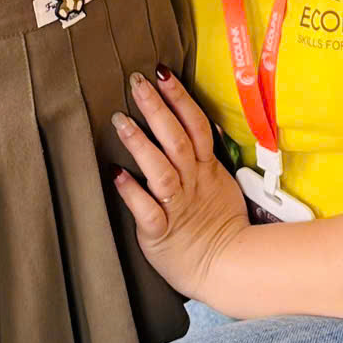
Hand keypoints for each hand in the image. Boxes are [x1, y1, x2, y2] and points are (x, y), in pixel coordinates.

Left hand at [111, 69, 251, 303]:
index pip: (195, 126)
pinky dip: (132, 192)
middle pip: (176, 140)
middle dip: (156, 109)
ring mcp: (177, 207)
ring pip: (160, 170)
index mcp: (206, 170)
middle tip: (136, 82)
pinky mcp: (161, 233)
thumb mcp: (221, 184)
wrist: (227, 270)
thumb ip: (209, 154)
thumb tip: (205, 122)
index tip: (161, 72)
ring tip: (119, 121)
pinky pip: (146, 211)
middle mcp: (191, 184)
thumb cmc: (219, 225)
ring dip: (140, 144)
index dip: (180, 99)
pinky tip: (115, 174)